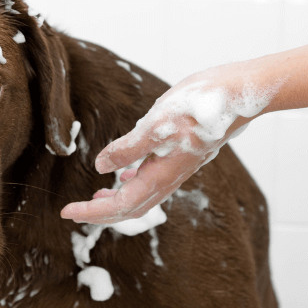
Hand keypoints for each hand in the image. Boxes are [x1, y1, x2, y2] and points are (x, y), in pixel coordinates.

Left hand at [60, 68, 272, 223]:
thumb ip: (129, 148)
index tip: (66, 212)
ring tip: (95, 198)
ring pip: (142, 196)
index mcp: (162, 173)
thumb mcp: (158, 123)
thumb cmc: (202, 104)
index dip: (92, 212)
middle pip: (131, 208)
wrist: (241, 93)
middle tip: (72, 212)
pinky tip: (126, 174)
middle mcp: (170, 176)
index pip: (121, 205)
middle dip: (100, 214)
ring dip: (116, 201)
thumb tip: (101, 169)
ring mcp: (177, 167)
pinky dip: (133, 183)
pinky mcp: (182, 154)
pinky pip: (153, 180)